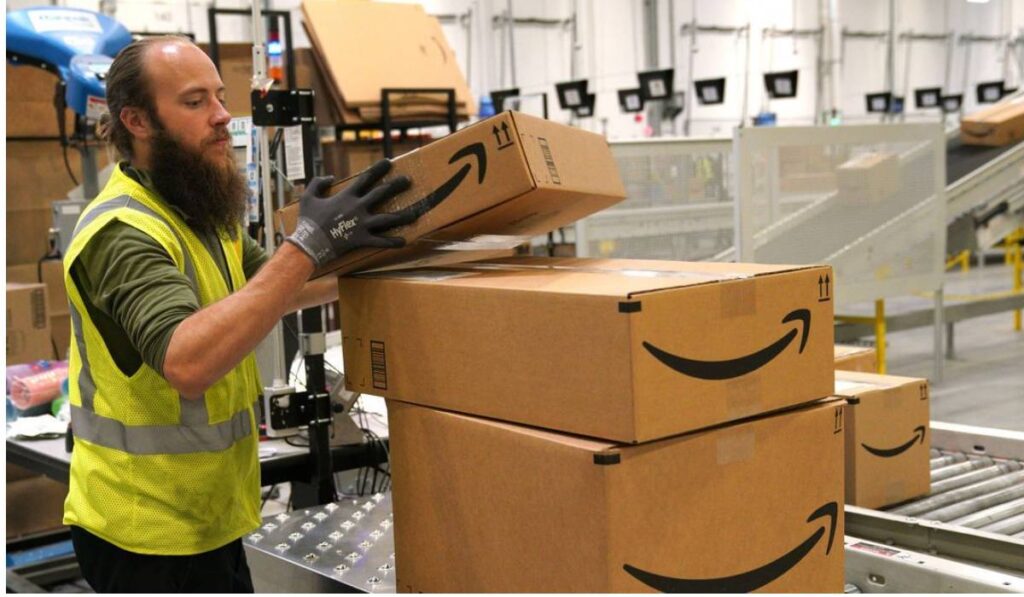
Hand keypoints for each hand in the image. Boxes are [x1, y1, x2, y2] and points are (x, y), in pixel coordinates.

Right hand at [285, 159, 414, 267]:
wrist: (308, 245)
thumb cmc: (307, 221)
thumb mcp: (307, 197)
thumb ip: (318, 183)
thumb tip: (331, 177)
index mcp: (346, 196)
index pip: (366, 178)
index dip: (379, 169)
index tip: (390, 163)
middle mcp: (358, 208)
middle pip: (382, 193)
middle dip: (396, 185)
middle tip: (408, 180)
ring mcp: (362, 224)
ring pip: (388, 218)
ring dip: (404, 215)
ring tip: (417, 213)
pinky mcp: (362, 240)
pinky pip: (381, 241)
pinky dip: (393, 242)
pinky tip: (405, 241)